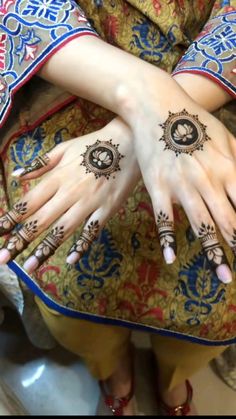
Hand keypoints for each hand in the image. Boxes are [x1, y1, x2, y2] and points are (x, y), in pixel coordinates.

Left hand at [0, 118, 139, 272]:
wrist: (127, 142)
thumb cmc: (92, 145)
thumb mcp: (64, 149)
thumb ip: (40, 164)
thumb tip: (16, 175)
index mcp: (57, 178)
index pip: (28, 202)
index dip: (10, 218)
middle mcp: (69, 192)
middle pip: (40, 220)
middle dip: (20, 240)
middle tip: (3, 258)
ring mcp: (88, 203)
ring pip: (63, 229)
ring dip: (45, 249)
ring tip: (30, 266)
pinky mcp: (106, 209)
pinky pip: (91, 231)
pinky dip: (81, 246)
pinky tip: (70, 260)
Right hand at [125, 80, 235, 283]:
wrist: (158, 108)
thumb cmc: (195, 122)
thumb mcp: (226, 138)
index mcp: (227, 168)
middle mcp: (208, 180)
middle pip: (229, 221)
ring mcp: (182, 186)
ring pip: (201, 225)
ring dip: (214, 253)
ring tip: (225, 276)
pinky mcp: (158, 188)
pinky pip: (164, 218)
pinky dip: (168, 239)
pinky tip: (172, 258)